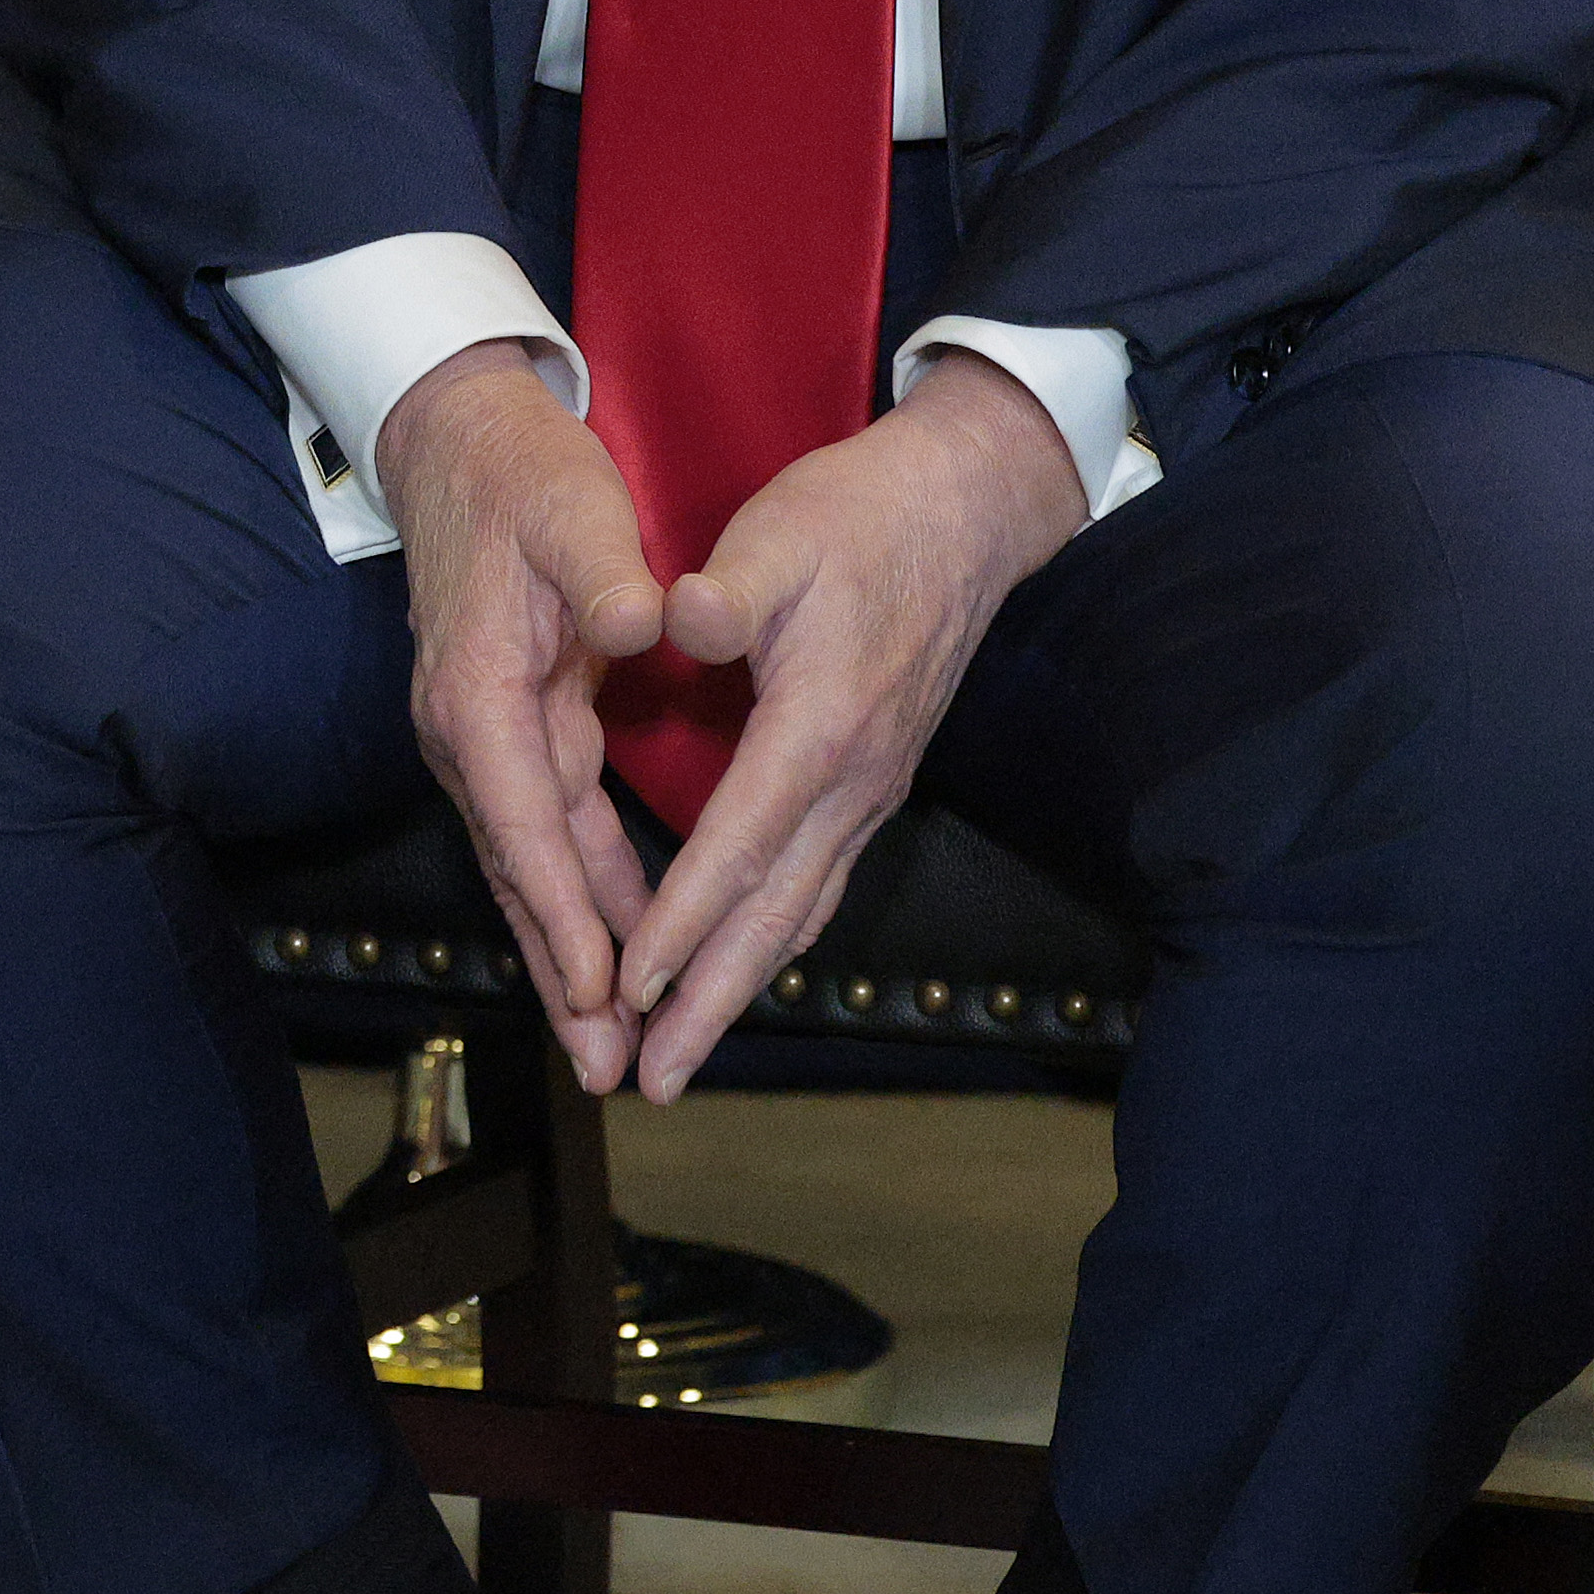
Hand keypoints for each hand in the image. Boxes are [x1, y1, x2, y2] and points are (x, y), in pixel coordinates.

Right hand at [379, 340, 671, 1087]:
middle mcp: (470, 733)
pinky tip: (611, 959)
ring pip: (533, 871)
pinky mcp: (511, 736)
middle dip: (564, 974)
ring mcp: (486, 741)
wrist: (462, 447)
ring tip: (608, 1047)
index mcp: (480, 692)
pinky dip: (578, 905)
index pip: (526, 821)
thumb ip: (606, 573)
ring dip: (569, 957)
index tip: (604, 987)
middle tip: (607, 1065)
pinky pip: (548, 840)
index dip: (566, 910)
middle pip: (521, 874)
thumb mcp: (574, 511)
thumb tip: (644, 622)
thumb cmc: (525, 477)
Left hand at [603, 360, 1088, 1100]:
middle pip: (775, 916)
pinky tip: (739, 974)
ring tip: (681, 1056)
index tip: (628, 985)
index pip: (739, 847)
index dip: (682, 921)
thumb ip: (727, 587)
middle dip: (708, 1002)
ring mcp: (870, 791)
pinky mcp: (872, 784)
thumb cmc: (859, 518)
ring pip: (802, 914)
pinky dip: (773, 941)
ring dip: (739, 988)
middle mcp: (851, 782)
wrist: (965, 513)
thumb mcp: (779, 533)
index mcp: (818, 729)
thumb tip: (679, 619)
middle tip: (653, 1080)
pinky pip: (819, 885)